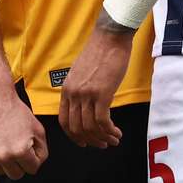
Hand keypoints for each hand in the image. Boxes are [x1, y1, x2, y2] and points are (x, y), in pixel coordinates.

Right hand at [0, 88, 48, 178]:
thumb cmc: (15, 109)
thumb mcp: (37, 128)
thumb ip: (42, 149)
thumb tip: (37, 162)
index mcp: (21, 151)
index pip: (32, 169)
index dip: (32, 157)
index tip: (27, 146)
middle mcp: (3, 156)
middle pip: (16, 175)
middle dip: (19, 163)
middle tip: (15, 146)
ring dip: (2, 161)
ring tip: (3, 142)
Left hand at [58, 27, 131, 148]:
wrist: (110, 37)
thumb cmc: (99, 52)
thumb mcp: (81, 73)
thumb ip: (79, 90)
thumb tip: (85, 108)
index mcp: (66, 89)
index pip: (64, 121)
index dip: (74, 136)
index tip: (84, 142)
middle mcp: (73, 93)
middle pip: (77, 128)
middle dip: (91, 141)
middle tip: (103, 144)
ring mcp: (86, 94)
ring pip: (90, 127)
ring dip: (103, 137)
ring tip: (114, 139)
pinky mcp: (102, 93)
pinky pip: (102, 121)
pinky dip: (110, 131)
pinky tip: (117, 132)